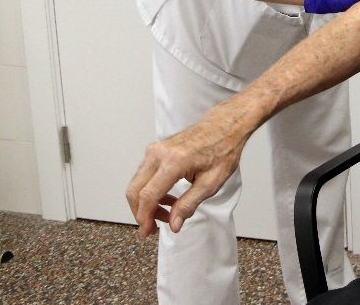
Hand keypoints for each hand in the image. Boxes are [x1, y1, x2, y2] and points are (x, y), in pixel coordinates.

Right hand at [125, 101, 253, 237]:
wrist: (224, 125)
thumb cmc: (222, 150)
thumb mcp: (211, 183)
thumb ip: (189, 204)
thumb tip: (173, 225)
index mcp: (174, 162)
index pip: (148, 196)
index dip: (145, 217)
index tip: (147, 232)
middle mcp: (158, 153)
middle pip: (135, 190)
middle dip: (140, 213)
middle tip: (154, 227)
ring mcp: (155, 149)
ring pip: (137, 183)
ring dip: (146, 203)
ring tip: (167, 213)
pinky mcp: (155, 149)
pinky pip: (143, 174)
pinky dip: (150, 190)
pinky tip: (167, 199)